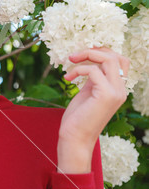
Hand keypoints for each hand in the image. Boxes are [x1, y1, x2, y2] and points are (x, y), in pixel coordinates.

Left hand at [57, 47, 129, 172]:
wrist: (75, 138)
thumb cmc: (78, 118)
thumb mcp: (87, 92)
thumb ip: (93, 79)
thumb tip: (90, 63)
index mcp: (118, 89)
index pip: (119, 61)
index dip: (101, 52)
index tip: (81, 55)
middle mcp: (121, 90)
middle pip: (116, 56)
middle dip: (93, 50)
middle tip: (73, 55)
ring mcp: (116, 92)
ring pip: (109, 59)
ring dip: (87, 55)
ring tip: (70, 60)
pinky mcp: (106, 95)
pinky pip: (94, 70)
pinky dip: (78, 69)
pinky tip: (67, 78)